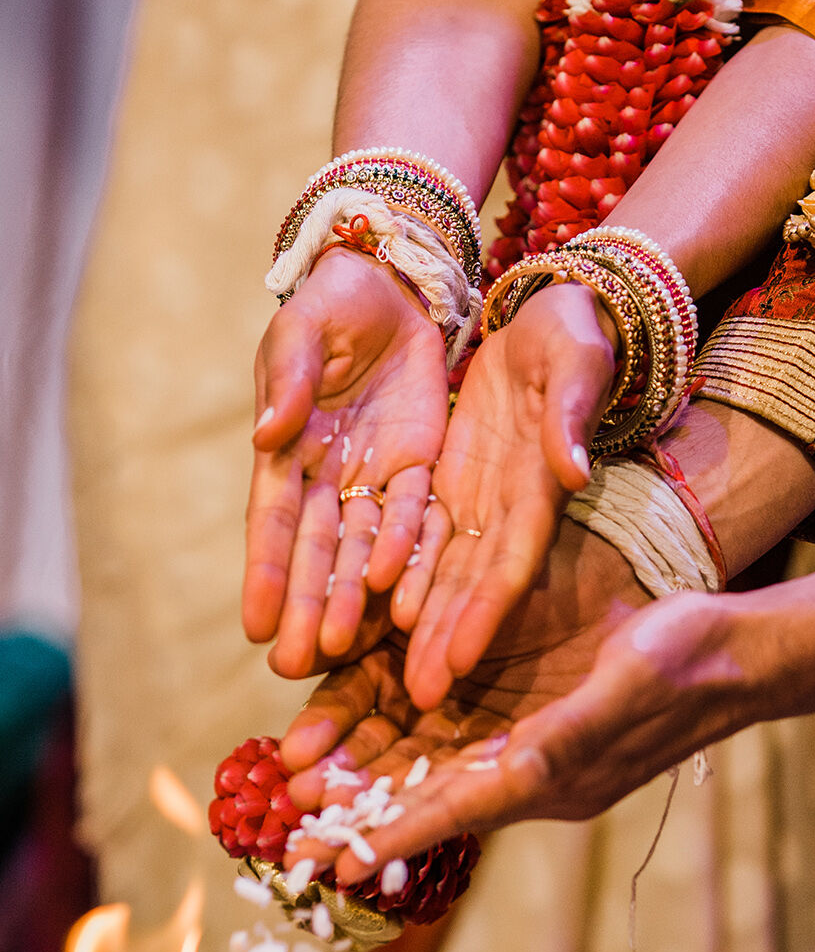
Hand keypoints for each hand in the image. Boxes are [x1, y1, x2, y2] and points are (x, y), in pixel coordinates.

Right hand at [243, 248, 450, 677]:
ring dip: (355, 601)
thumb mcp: (302, 329)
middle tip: (296, 667)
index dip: (266, 574)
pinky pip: (419, 520)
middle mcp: (326, 479)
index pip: (274, 524)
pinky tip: (404, 603)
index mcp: (285, 452)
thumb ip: (287, 376)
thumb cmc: (330, 305)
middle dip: (308, 609)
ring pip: (365, 552)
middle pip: (318, 555)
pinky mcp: (422, 470)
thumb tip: (268, 432)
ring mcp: (375, 480)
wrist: (391, 284)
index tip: (255, 626)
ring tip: (345, 652)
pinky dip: (411, 558)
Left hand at [303, 515, 814, 864]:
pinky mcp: (533, 719)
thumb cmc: (689, 662)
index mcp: (552, 774)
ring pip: (435, 774)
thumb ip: (571, 733)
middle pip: (431, 804)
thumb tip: (518, 772)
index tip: (337, 867)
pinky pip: (458, 742)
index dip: (393, 836)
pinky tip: (367, 747)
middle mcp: (532, 772)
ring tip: (304, 805)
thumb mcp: (627, 685)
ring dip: (372, 791)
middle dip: (363, 823)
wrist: (736, 650)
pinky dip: (408, 751)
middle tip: (291, 851)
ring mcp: (531, 747)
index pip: (456, 811)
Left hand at [393, 281, 617, 710]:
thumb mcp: (575, 362)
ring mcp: (479, 503)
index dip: (484, 614)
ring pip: (442, 576)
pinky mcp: (452, 487)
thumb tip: (572, 468)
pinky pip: (419, 542)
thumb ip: (571, 416)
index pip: (510, 562)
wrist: (557, 313)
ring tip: (390, 681)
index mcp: (540, 487)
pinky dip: (398, 581)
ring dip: (418, 629)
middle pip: (472, 587)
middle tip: (417, 701)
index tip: (457, 661)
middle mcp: (509, 510)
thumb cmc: (574, 333)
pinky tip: (371, 620)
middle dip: (445, 643)